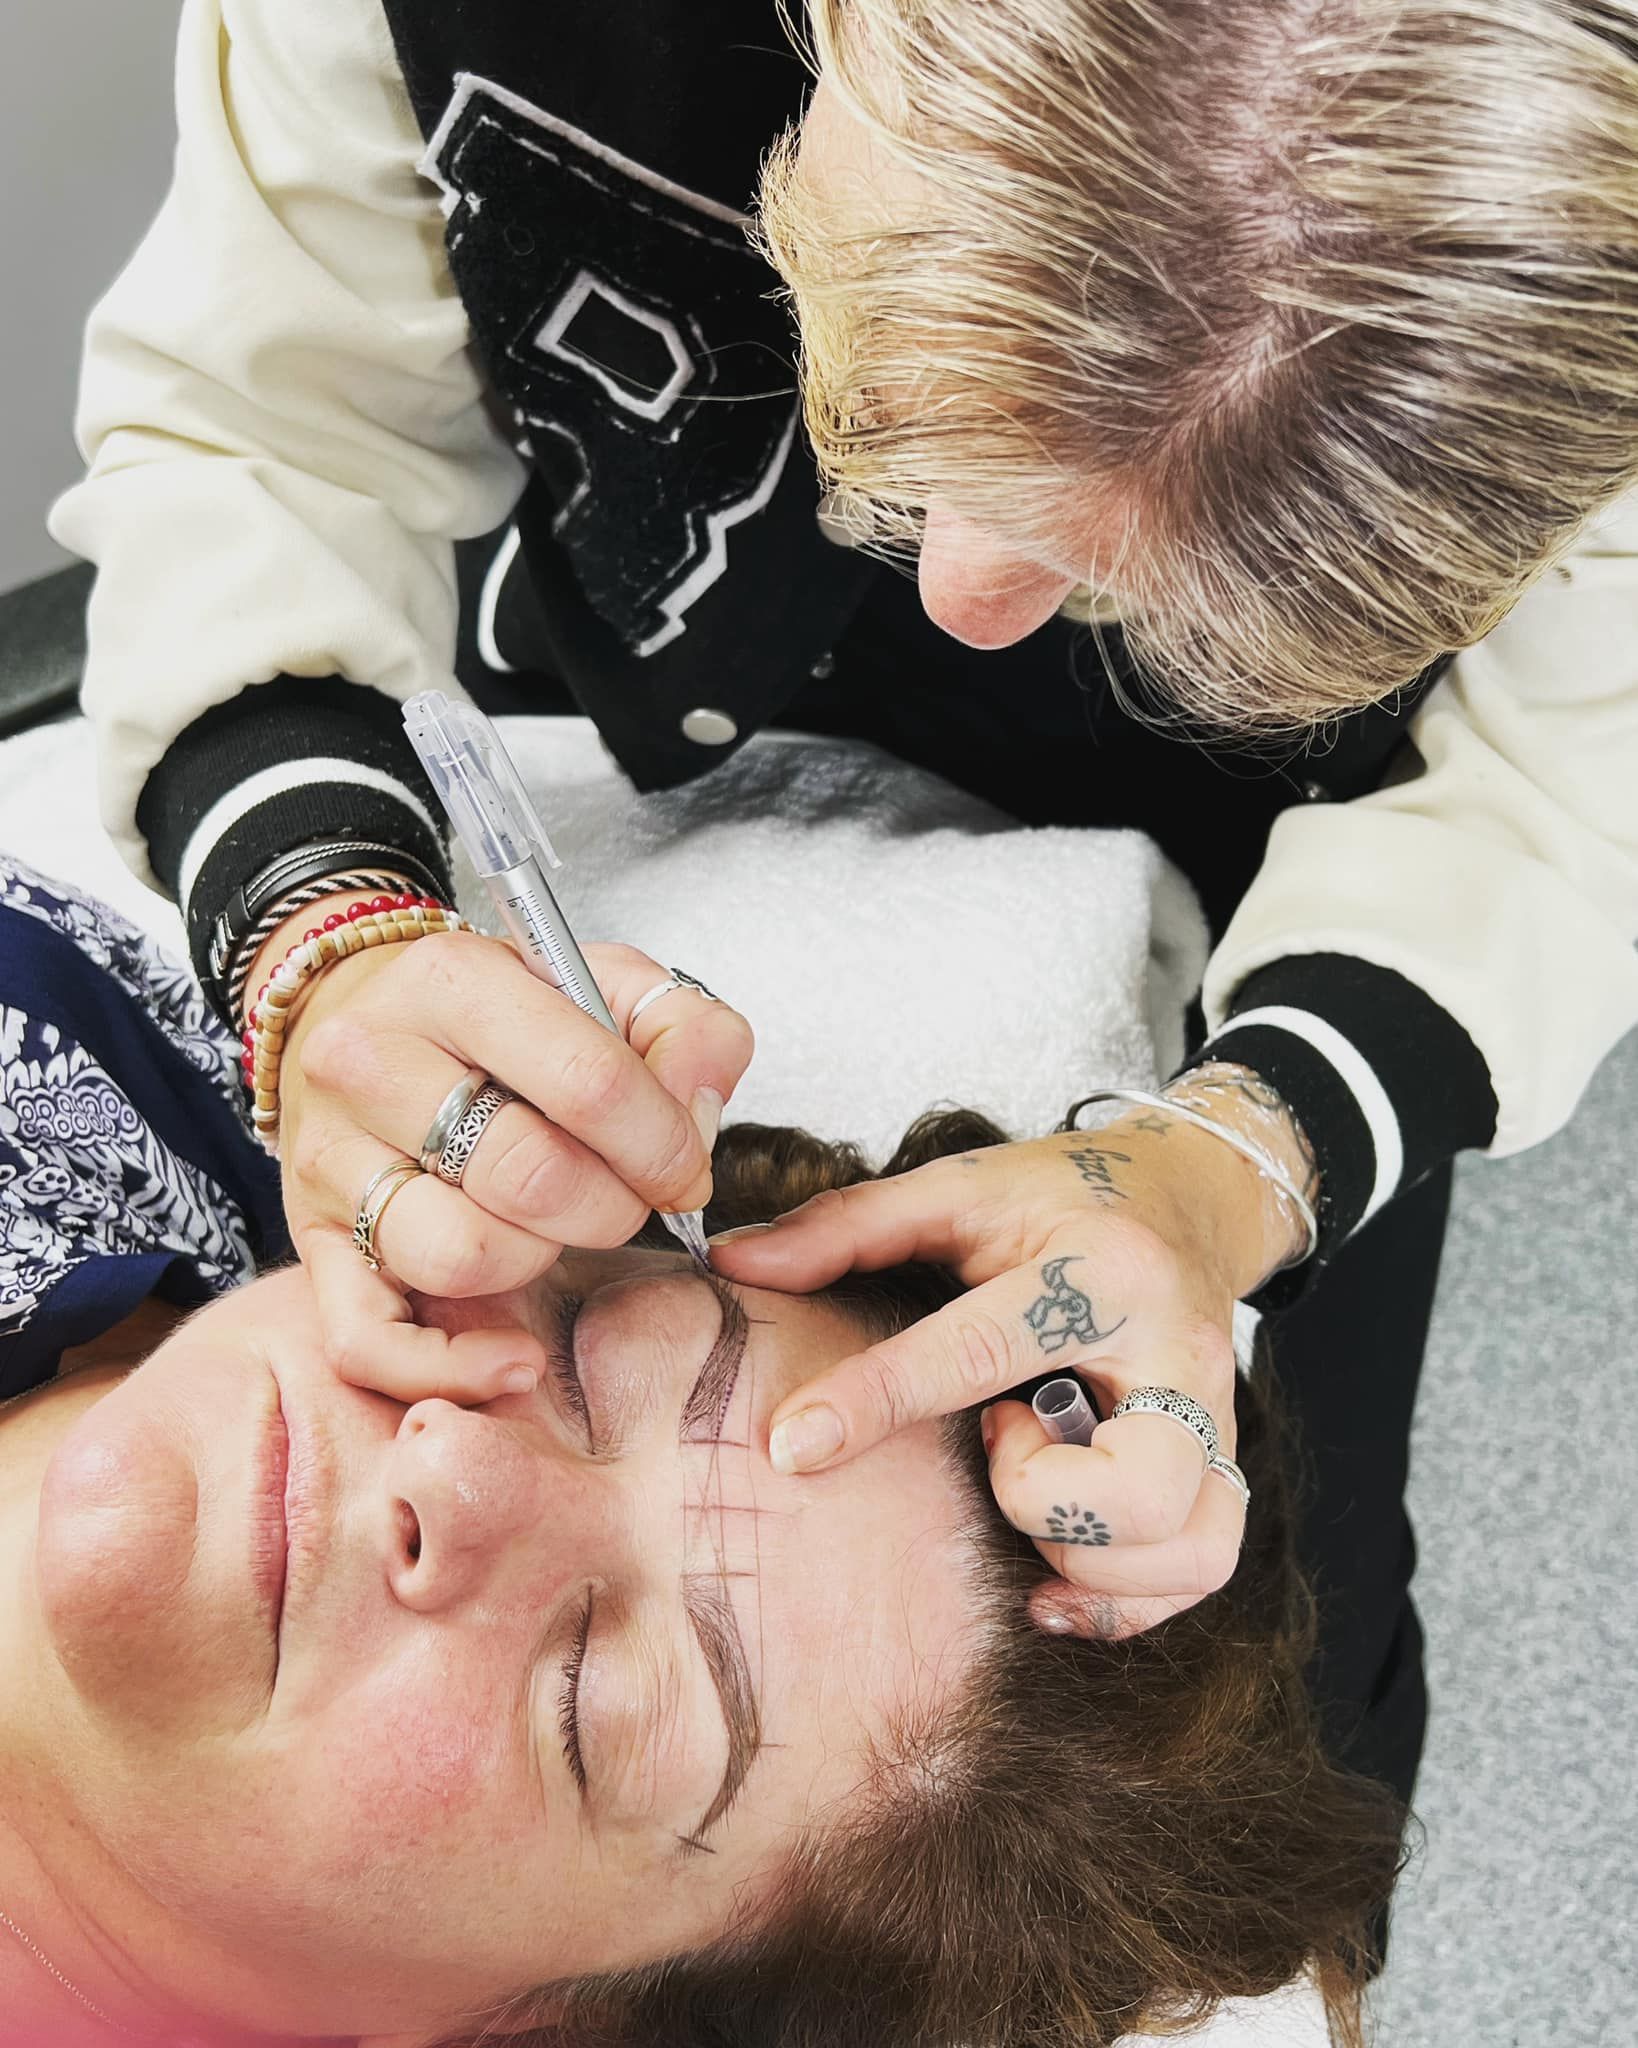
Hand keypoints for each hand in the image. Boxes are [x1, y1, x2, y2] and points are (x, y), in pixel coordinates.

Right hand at [264, 908, 752, 1405]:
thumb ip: (686, 1029)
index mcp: (452, 981)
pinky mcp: (312, 1243)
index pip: (589, 1082)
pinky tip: (514, 1355)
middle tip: (628, 1198)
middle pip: (531, 1177)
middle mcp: (371, 1063)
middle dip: (614, 1206)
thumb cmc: (496, 1014)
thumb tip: (699, 1110)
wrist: (359, 1017)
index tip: (684, 1168)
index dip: (665, 1143)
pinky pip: (370, 1342)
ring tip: (553, 1228)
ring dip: (541, 1260)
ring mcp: (331, 1159)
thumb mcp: (603, 984)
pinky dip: (453, 1368)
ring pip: (464, 1255)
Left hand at [709, 1094, 1310, 1638]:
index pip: (980, 1349)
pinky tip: (1048, 1582)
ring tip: (1026, 1484)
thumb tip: (731, 1260)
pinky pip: (1199, 1568)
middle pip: (1137, 1484)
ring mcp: (1216, 1416)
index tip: (790, 1445)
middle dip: (1041, 1497)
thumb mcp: (958, 1189)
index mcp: (1098, 1268)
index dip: (875, 1401)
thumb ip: (847, 1227)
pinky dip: (1120, 1598)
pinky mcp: (1226, 1466)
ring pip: (1181, 1542)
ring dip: (1082, 1552)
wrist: (1190, 1194)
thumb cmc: (1060, 1196)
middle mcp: (1176, 1349)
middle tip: (996, 1439)